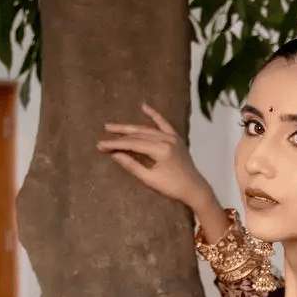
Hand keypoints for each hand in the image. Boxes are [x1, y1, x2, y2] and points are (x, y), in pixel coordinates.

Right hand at [96, 102, 212, 209]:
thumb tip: (115, 155)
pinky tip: (144, 106)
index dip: (116, 144)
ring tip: (114, 127)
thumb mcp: (150, 179)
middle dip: (120, 135)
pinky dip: (154, 115)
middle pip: (138, 134)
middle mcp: (167, 140)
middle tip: (104, 134)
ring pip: (147, 130)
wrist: (195, 189)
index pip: (133, 144)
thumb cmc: (172, 188)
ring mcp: (172, 137)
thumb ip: (132, 165)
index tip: (101, 145)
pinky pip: (163, 124)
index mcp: (161, 150)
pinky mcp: (176, 138)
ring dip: (131, 128)